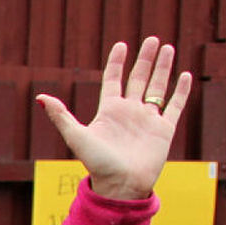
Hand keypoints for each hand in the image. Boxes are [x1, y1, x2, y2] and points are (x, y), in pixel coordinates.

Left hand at [36, 38, 192, 200]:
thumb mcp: (76, 136)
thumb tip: (40, 97)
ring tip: (167, 47)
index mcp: (109, 111)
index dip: (116, 62)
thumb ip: (61, 116)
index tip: (121, 45)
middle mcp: (129, 112)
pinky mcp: (164, 129)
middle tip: (151, 39)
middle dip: (145, 59)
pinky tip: (185, 75)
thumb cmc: (97, 163)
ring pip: (157, 87)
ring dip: (163, 68)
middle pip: (138, 78)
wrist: (120, 184)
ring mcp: (148, 119)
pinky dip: (181, 91)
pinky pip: (174, 106)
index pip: (113, 79)